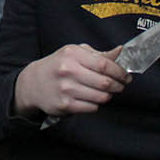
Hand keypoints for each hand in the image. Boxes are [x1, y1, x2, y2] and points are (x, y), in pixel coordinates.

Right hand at [13, 43, 128, 118]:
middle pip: (104, 82)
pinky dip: (96, 104)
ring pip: (100, 97)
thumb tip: (121, 51)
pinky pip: (91, 107)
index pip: (104, 64)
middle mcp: (68, 71)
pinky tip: (91, 98)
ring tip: (105, 92)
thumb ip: (99, 54)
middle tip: (121, 86)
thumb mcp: (76, 54)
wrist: (33, 83)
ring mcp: (65, 89)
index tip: (126, 76)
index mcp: (72, 55)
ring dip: (107, 96)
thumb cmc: (59, 65)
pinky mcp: (64, 105)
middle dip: (118, 86)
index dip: (120, 72)